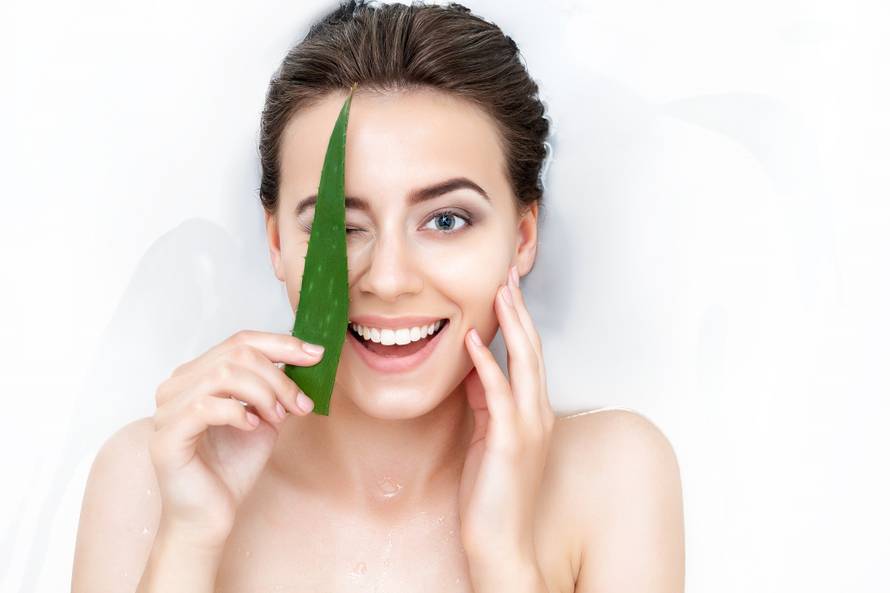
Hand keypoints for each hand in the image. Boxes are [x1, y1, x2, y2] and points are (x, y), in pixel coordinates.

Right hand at [149, 330, 320, 545]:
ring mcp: (166, 409)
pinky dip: (237, 412)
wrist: (211, 515)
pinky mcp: (166, 436)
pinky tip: (252, 426)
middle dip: (278, 376)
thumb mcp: (265, 416)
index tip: (316, 355)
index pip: (240, 341)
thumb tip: (305, 358)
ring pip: (223, 375)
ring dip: (263, 394)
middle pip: (236, 354)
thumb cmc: (232, 467)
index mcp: (197, 375)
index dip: (282, 344)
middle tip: (298, 404)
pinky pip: (204, 406)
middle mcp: (176, 385)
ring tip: (277, 418)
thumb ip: (275, 387)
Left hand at [458, 265, 555, 564]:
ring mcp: (528, 427)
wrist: (500, 542)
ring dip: (511, 324)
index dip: (519, 321)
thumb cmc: (492, 495)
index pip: (528, 356)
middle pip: (531, 350)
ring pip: (524, 363)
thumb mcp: (486, 438)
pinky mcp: (509, 442)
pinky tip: (471, 340)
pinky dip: (486, 364)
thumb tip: (474, 369)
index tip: (507, 290)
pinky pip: (499, 393)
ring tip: (500, 291)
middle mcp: (537, 414)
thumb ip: (486, 402)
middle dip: (520, 310)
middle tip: (509, 274)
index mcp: (533, 413)